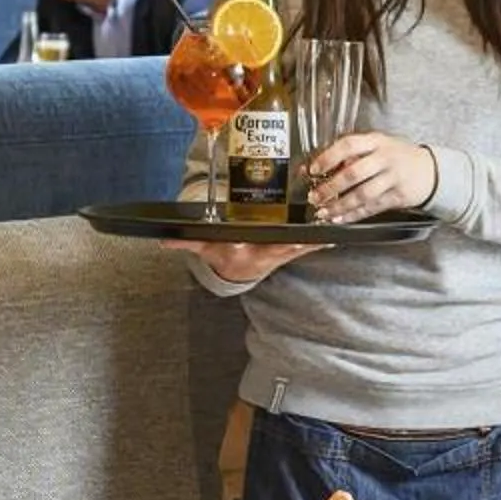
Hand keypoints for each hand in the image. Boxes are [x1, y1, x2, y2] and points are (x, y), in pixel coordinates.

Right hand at [172, 238, 316, 283]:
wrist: (238, 270)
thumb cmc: (224, 255)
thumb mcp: (205, 249)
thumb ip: (186, 242)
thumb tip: (164, 240)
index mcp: (247, 252)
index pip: (254, 248)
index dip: (265, 245)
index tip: (272, 241)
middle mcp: (267, 254)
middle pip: (285, 247)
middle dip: (297, 242)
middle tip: (311, 234)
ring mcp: (281, 254)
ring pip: (300, 247)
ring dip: (314, 240)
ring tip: (330, 229)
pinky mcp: (291, 251)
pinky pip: (308, 246)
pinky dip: (321, 242)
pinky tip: (335, 237)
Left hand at [307, 132, 437, 222]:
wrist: (430, 170)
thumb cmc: (396, 156)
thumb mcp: (377, 146)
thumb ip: (350, 154)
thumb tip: (314, 166)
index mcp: (376, 141)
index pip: (348, 145)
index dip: (328, 157)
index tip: (313, 169)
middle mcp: (385, 158)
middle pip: (353, 173)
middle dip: (330, 188)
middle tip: (315, 196)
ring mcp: (393, 177)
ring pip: (362, 194)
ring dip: (340, 205)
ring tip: (324, 211)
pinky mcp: (399, 196)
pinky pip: (372, 207)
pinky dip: (354, 215)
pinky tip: (341, 218)